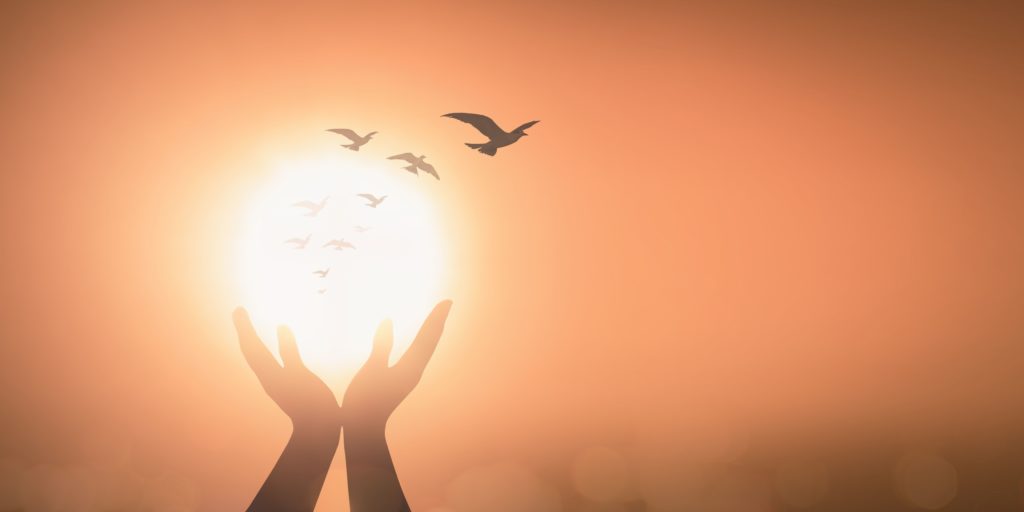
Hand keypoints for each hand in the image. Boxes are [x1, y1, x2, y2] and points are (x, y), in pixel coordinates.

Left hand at [233, 308, 340, 434]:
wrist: (318, 429)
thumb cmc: (311, 404)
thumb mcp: (299, 374)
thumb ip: (289, 350)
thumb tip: (281, 326)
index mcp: (269, 374)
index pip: (251, 347)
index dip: (244, 327)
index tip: (238, 309)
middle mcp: (268, 376)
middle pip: (251, 350)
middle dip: (244, 330)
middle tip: (238, 311)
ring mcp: (278, 380)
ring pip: (260, 355)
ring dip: (255, 338)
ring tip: (251, 325)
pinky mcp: (289, 382)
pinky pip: (277, 358)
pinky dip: (276, 345)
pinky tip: (283, 334)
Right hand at [342, 300, 452, 430]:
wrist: (364, 427)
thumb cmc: (365, 400)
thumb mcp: (372, 370)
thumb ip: (381, 345)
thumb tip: (389, 321)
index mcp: (410, 367)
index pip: (427, 337)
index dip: (435, 318)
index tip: (447, 302)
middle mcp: (415, 370)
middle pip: (431, 341)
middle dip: (437, 322)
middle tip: (447, 304)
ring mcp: (409, 376)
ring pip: (426, 349)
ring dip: (431, 332)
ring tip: (436, 319)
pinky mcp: (403, 380)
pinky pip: (417, 355)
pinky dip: (421, 342)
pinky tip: (417, 343)